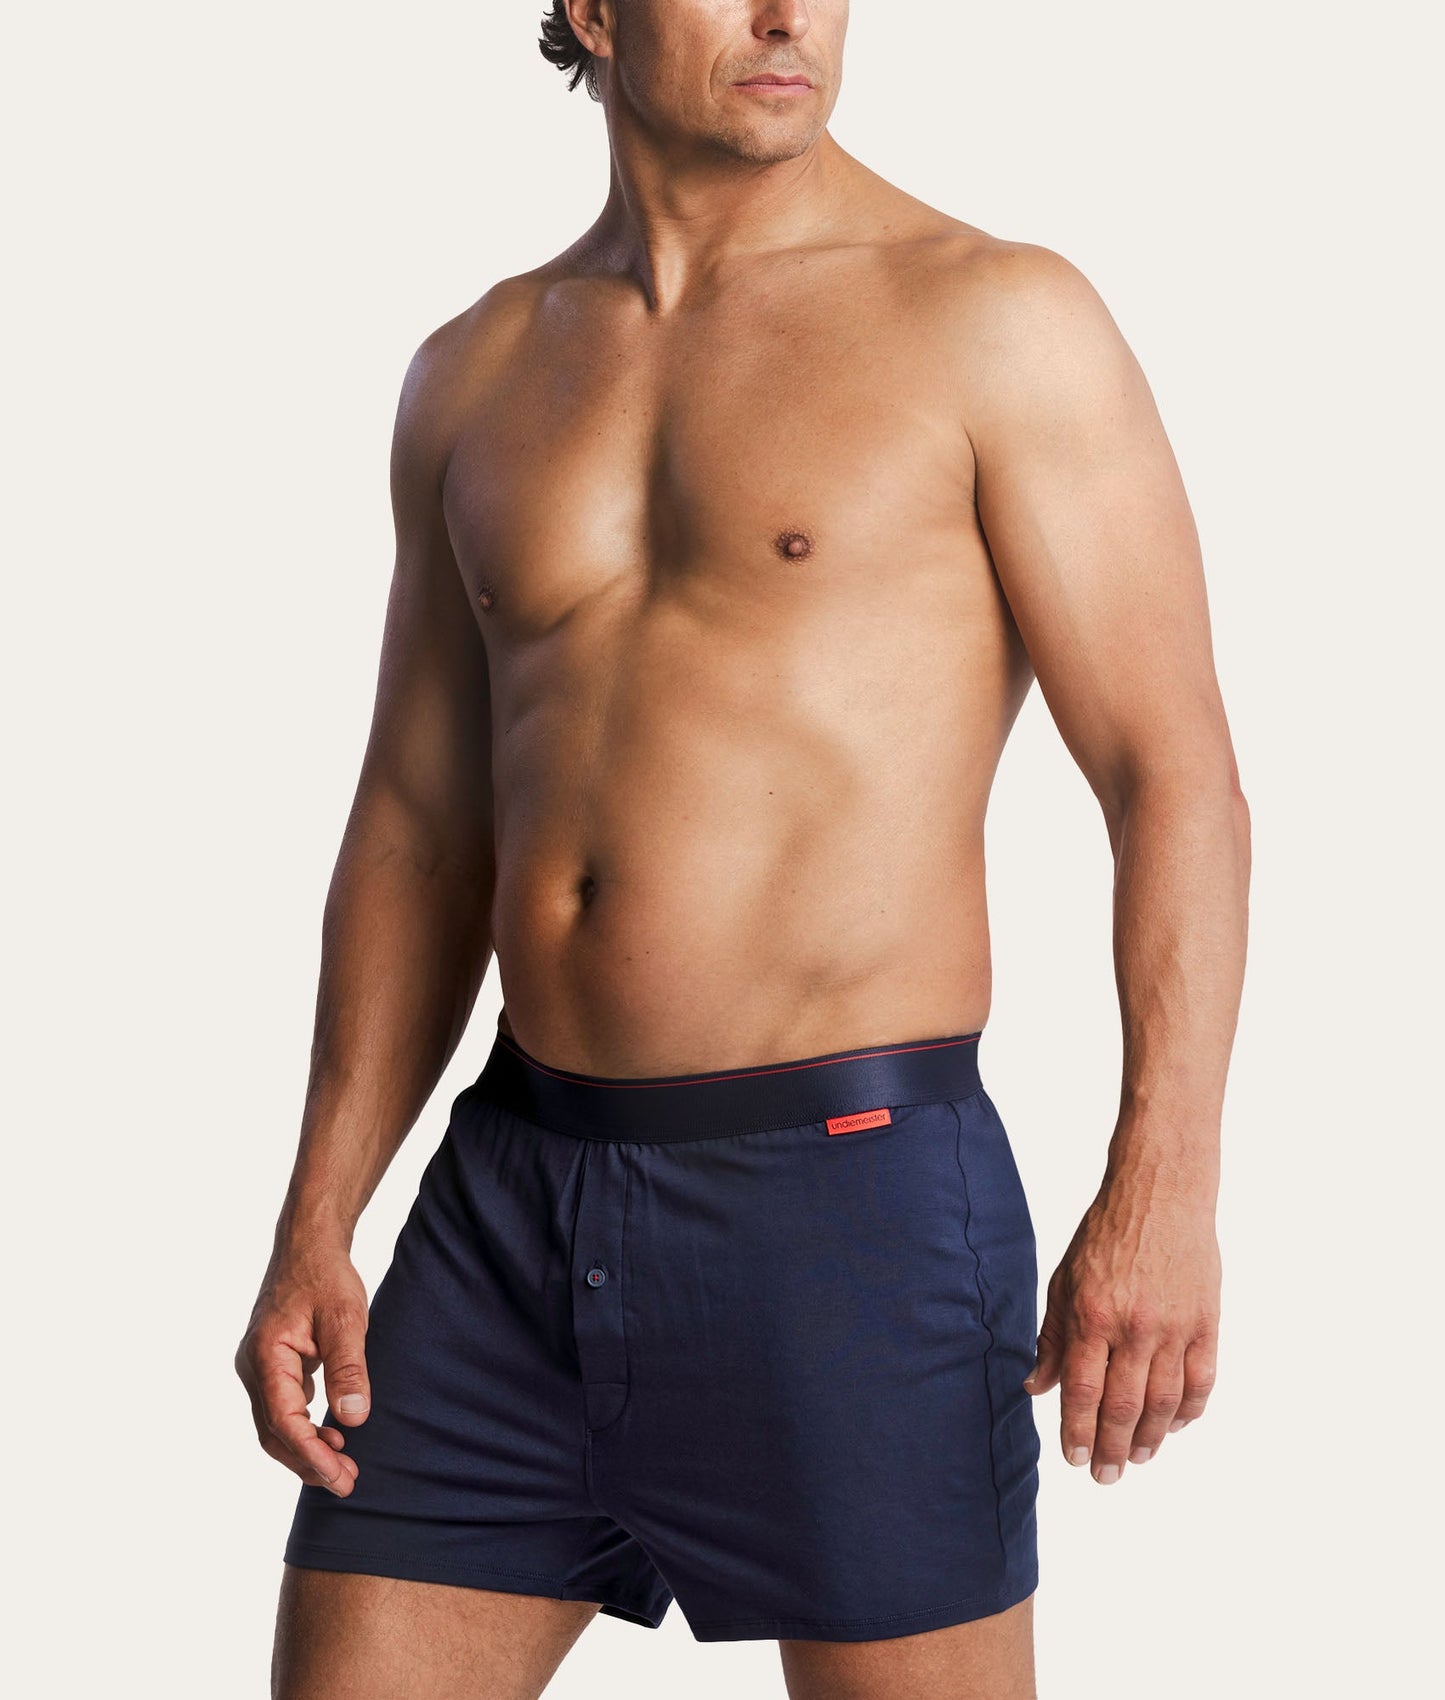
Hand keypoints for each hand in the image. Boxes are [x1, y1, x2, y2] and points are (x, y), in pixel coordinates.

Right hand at [235, 1243, 371, 1495]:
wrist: (308, 1245)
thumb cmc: (326, 1277)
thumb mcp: (346, 1319)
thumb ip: (348, 1368)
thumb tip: (353, 1418)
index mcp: (266, 1356)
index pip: (284, 1421)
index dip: (311, 1455)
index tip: (341, 1478)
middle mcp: (253, 1367)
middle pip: (273, 1432)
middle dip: (308, 1462)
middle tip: (347, 1482)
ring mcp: (257, 1367)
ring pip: (275, 1423)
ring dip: (306, 1448)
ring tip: (344, 1465)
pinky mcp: (269, 1365)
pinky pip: (280, 1407)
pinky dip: (303, 1427)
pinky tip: (331, 1434)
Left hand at [1023, 1175, 1219, 1483]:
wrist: (1161, 1195)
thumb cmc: (1106, 1234)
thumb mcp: (1064, 1279)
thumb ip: (1053, 1337)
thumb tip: (1036, 1387)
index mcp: (1092, 1315)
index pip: (1082, 1390)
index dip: (1076, 1430)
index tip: (1072, 1458)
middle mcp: (1134, 1327)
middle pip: (1124, 1407)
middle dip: (1111, 1448)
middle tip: (1104, 1475)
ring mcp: (1175, 1327)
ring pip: (1165, 1403)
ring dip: (1151, 1439)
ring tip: (1137, 1458)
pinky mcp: (1206, 1323)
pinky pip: (1201, 1381)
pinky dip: (1189, 1411)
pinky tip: (1175, 1427)